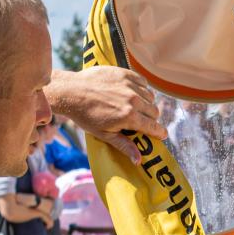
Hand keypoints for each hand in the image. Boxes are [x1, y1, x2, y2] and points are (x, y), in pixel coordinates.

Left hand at [47, 66, 166, 161]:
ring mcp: (130, 85)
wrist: (72, 92)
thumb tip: (139, 160)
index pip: (154, 126)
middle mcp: (133, 100)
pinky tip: (131, 93)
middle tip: (140, 121)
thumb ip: (124, 145)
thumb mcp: (104, 134)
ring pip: (150, 97)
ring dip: (146, 103)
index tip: (162, 135)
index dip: (160, 132)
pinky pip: (143, 82)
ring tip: (134, 107)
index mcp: (129, 117)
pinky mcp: (125, 74)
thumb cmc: (86, 116)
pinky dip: (141, 88)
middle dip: (150, 119)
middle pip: (154, 112)